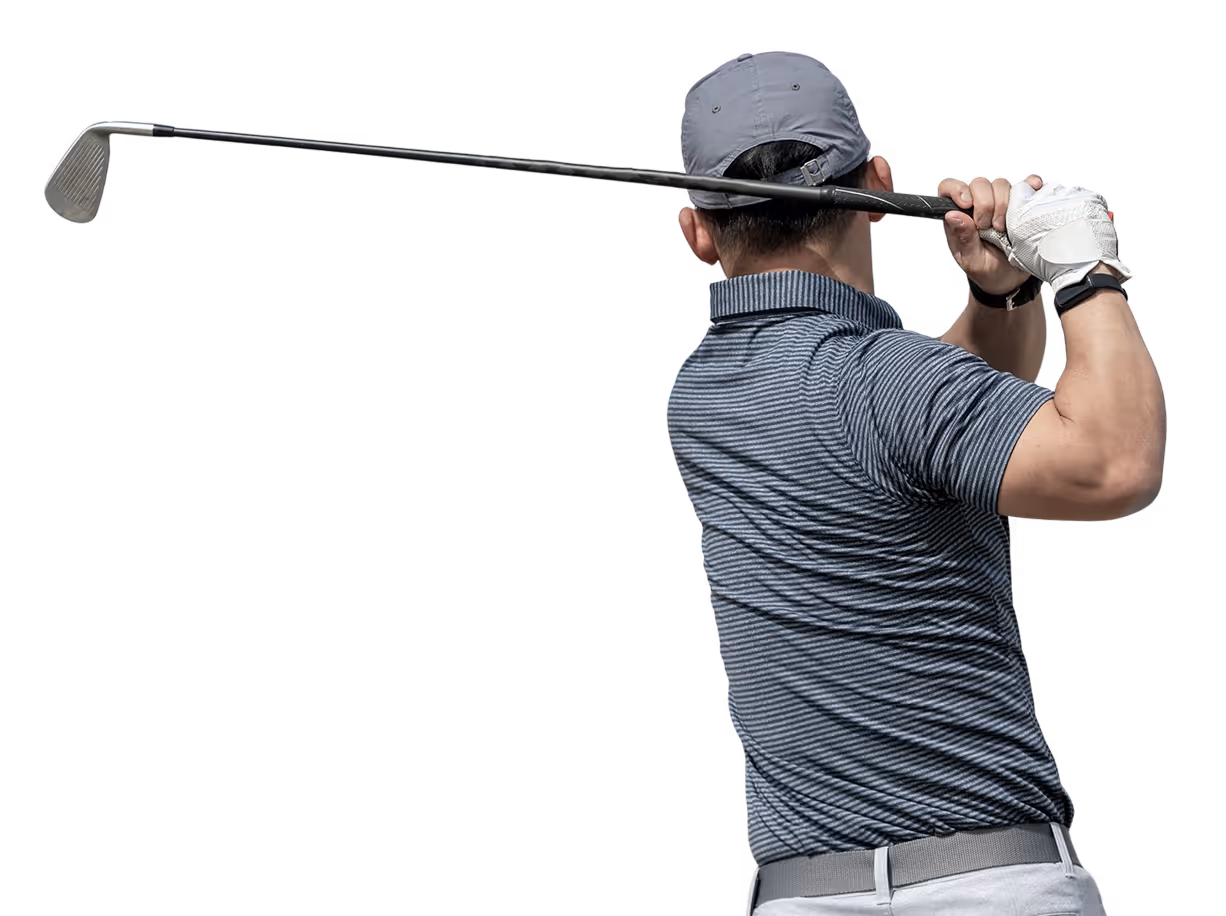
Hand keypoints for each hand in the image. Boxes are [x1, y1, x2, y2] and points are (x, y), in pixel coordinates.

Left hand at [937, 173, 1043, 295]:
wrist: (1010, 278)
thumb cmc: (986, 270)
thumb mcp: (971, 261)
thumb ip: (963, 239)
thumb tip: (952, 215)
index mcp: (960, 215)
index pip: (950, 188)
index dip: (957, 189)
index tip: (968, 205)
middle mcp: (978, 204)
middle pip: (979, 183)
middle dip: (985, 203)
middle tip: (989, 227)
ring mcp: (1001, 201)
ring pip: (1001, 183)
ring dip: (1004, 202)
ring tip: (1004, 228)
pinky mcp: (1022, 202)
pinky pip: (1028, 184)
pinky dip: (1031, 185)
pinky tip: (1033, 193)